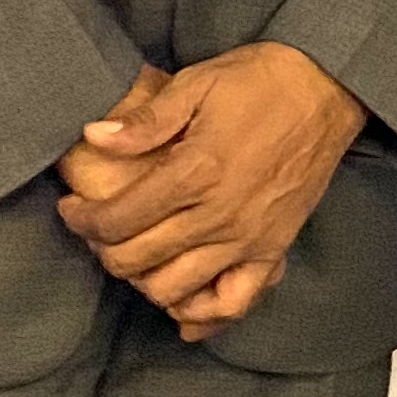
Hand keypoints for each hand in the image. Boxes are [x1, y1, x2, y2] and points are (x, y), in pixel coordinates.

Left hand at [56, 41, 367, 338]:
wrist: (326, 89)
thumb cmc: (258, 81)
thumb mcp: (196, 83)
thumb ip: (145, 119)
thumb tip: (94, 136)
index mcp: (195, 171)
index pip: (118, 219)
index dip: (82, 220)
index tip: (71, 209)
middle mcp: (219, 214)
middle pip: (137, 260)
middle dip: (102, 250)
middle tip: (95, 230)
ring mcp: (248, 238)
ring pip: (175, 289)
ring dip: (142, 281)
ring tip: (133, 257)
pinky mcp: (273, 249)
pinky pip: (234, 302)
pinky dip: (203, 315)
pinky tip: (181, 310)